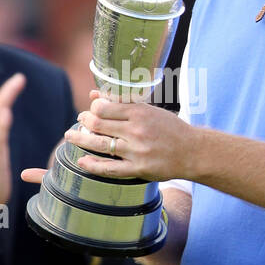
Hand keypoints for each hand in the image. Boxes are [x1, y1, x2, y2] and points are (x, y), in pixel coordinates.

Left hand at [54, 88, 198, 182]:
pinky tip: (82, 161)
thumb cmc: (170, 129)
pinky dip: (93, 165)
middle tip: (79, 121)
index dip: (92, 108)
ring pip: (101, 145)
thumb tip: (94, 95)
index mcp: (140, 112)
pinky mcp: (138, 169)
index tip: (91, 110)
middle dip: (84, 121)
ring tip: (71, 137)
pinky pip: (110, 169)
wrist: (193, 151)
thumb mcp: (149, 110)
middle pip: (98, 125)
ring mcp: (137, 151)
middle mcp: (137, 130)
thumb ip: (121, 103)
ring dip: (81, 140)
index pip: (104, 107)